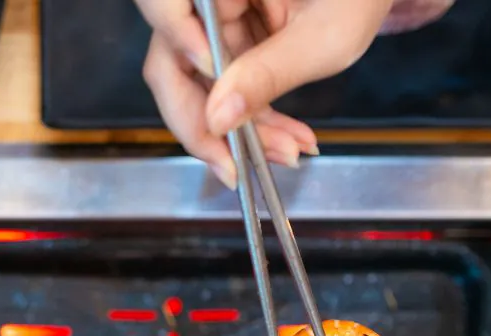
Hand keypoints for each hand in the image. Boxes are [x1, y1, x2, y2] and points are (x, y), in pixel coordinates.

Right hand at [134, 0, 395, 185]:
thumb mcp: (325, 36)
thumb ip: (269, 73)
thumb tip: (217, 119)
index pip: (165, 5)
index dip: (179, 49)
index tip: (214, 98)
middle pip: (171, 61)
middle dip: (205, 122)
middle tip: (233, 165)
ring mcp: (214, 21)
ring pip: (197, 87)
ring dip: (235, 131)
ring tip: (285, 152)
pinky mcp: (228, 44)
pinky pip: (222, 90)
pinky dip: (252, 122)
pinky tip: (286, 140)